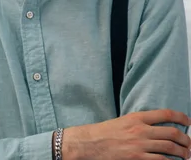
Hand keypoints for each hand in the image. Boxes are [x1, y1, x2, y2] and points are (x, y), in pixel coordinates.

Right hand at [63, 109, 190, 159]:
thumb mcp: (122, 121)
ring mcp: (139, 146)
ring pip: (170, 148)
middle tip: (189, 144)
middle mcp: (140, 130)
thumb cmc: (103, 133)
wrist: (89, 143)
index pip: (166, 114)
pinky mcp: (137, 159)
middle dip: (186, 140)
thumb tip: (157, 128)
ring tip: (186, 155)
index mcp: (136, 118)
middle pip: (172, 133)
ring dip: (183, 153)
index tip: (188, 121)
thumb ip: (139, 123)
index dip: (181, 117)